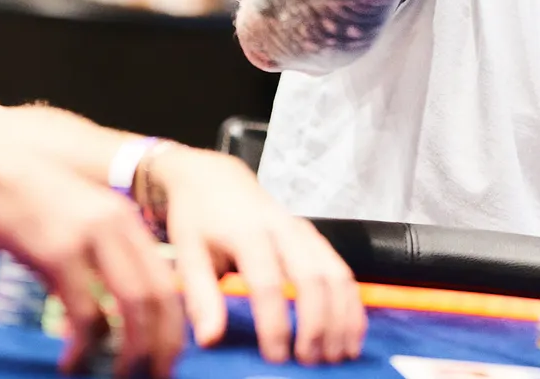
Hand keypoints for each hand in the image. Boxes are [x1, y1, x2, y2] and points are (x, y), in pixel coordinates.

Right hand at [0, 130, 183, 378]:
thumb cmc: (20, 197)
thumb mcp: (74, 218)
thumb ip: (96, 252)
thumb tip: (105, 306)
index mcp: (126, 219)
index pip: (167, 279)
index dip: (172, 324)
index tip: (167, 355)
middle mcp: (118, 227)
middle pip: (159, 297)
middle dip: (162, 344)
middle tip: (156, 376)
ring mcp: (90, 239)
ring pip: (133, 307)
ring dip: (130, 352)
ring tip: (120, 376)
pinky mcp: (57, 254)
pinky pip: (85, 314)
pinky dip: (85, 348)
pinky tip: (73, 363)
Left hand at [145, 145, 365, 364]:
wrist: (216, 178)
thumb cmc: (198, 219)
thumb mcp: (187, 253)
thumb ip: (201, 296)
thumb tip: (210, 340)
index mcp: (248, 233)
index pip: (268, 282)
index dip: (275, 323)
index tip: (276, 358)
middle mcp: (284, 229)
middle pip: (313, 278)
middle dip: (317, 324)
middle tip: (312, 362)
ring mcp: (305, 231)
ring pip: (336, 274)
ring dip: (342, 317)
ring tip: (338, 355)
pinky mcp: (316, 237)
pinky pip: (343, 270)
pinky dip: (352, 303)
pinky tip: (352, 332)